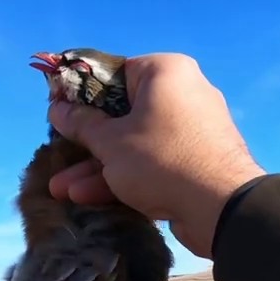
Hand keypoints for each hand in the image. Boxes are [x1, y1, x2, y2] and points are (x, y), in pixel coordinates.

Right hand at [46, 53, 265, 258]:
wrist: (221, 208)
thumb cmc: (161, 159)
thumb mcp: (111, 142)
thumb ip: (81, 125)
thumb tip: (57, 109)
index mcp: (166, 72)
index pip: (114, 73)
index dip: (81, 95)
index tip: (57, 113)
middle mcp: (183, 94)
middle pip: (122, 114)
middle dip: (86, 143)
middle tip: (58, 158)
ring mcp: (191, 131)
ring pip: (134, 145)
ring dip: (98, 168)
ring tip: (61, 190)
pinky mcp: (195, 163)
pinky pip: (153, 164)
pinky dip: (124, 178)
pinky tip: (88, 198)